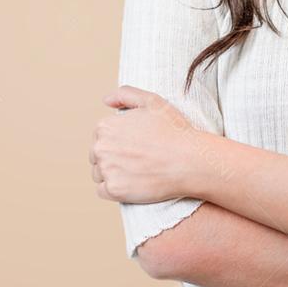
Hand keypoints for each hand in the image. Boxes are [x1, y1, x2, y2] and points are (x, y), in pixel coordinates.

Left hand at [89, 85, 207, 203]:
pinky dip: (114, 190)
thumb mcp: (152, 102)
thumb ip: (126, 94)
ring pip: (99, 174)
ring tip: (135, 172)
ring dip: (112, 174)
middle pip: (97, 156)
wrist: (190, 161)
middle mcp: (100, 147)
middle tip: (136, 160)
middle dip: (112, 158)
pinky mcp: (114, 190)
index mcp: (105, 126)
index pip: (100, 137)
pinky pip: (103, 191)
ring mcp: (106, 169)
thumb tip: (106, 101)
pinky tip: (131, 184)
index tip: (134, 146)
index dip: (117, 142)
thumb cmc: (174, 131)